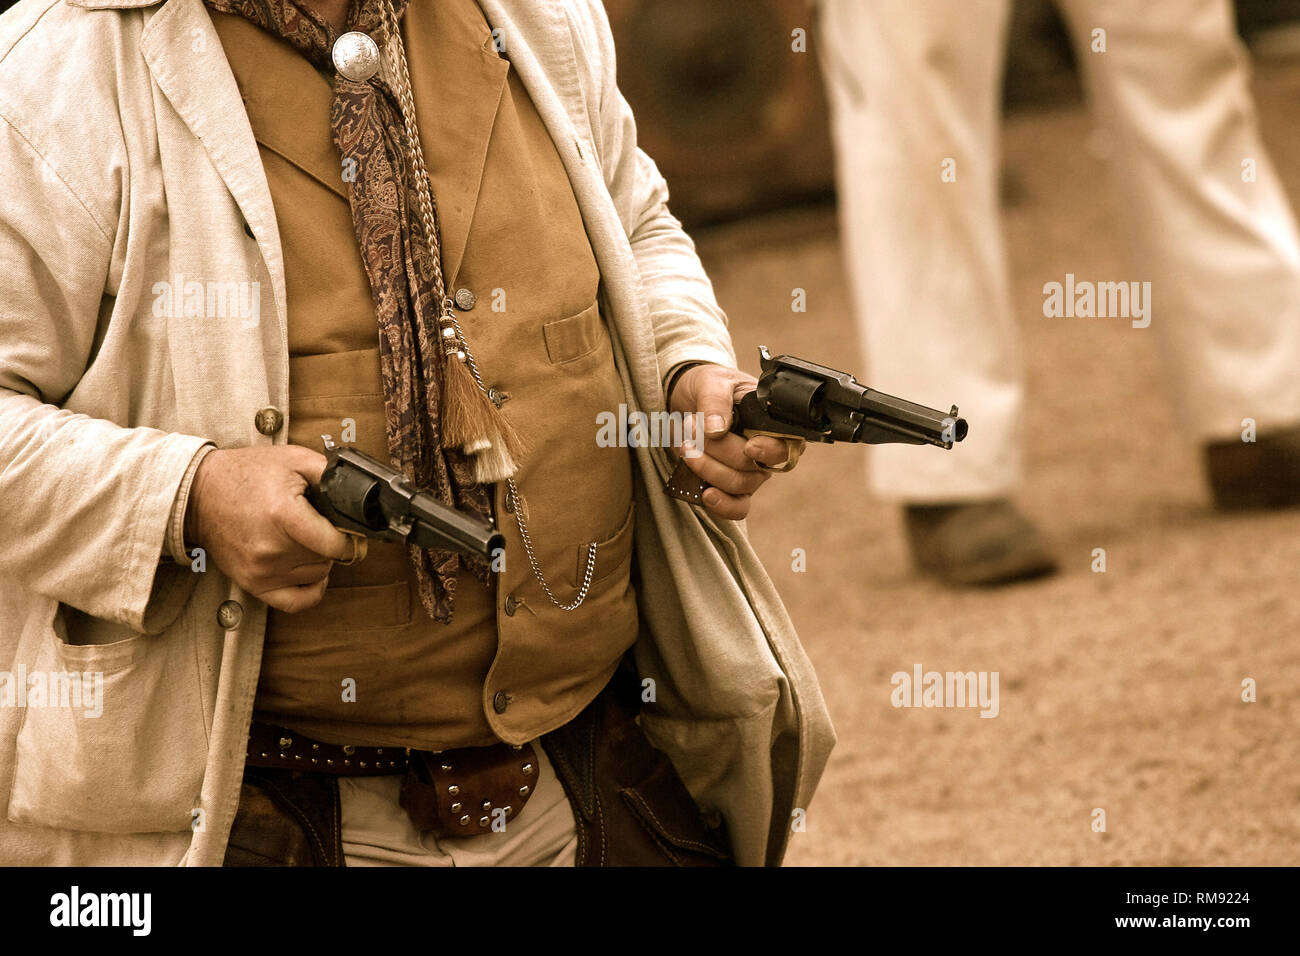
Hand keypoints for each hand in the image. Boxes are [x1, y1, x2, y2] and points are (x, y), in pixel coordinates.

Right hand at [186, 445, 353, 612]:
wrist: (199, 494)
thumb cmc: (247, 474)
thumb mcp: (294, 459)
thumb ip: (331, 474)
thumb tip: (360, 494)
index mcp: (283, 516)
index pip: (337, 545)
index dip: (351, 537)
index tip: (350, 530)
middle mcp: (272, 549)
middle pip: (329, 558)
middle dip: (331, 541)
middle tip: (317, 523)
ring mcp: (261, 571)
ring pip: (318, 575)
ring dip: (319, 559)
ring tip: (304, 537)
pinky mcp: (253, 584)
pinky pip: (297, 601)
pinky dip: (312, 589)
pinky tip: (311, 571)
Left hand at [667, 363, 802, 519]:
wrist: (685, 402)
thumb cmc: (709, 387)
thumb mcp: (711, 381)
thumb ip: (715, 400)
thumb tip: (717, 428)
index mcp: (773, 423)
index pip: (788, 445)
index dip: (770, 449)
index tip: (749, 446)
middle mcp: (767, 451)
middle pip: (754, 467)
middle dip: (719, 450)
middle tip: (692, 425)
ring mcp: (750, 472)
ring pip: (740, 485)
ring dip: (708, 468)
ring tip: (686, 446)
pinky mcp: (730, 487)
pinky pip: (737, 507)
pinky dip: (723, 505)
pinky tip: (706, 494)